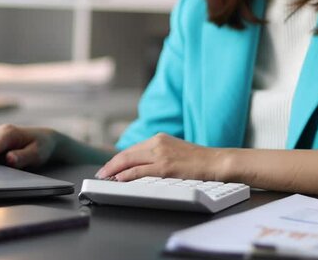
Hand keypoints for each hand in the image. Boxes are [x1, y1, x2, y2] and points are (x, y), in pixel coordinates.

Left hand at [95, 133, 224, 181]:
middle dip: (111, 165)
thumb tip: (140, 166)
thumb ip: (158, 155)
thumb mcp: (175, 151)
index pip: (132, 149)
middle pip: (126, 153)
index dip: (117, 159)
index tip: (108, 167)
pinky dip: (127, 175)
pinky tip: (119, 179)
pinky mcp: (166, 166)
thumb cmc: (199, 160)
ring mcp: (161, 154)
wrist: (217, 162)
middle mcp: (158, 143)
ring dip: (114, 170)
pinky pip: (140, 170)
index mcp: (159, 138)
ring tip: (105, 177)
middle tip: (100, 173)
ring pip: (129, 160)